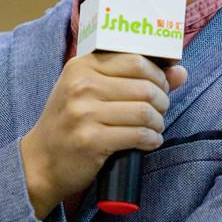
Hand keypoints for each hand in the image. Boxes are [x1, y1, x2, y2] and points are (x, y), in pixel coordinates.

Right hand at [21, 52, 187, 216]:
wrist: (40, 161)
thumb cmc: (71, 122)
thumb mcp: (92, 91)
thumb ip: (135, 77)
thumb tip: (181, 71)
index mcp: (82, 66)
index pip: (136, 60)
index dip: (157, 74)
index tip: (160, 87)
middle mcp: (81, 85)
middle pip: (145, 86)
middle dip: (162, 100)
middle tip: (159, 110)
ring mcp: (84, 113)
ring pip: (145, 112)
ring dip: (159, 122)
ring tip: (155, 127)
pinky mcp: (91, 141)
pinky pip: (139, 135)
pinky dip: (152, 140)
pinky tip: (150, 141)